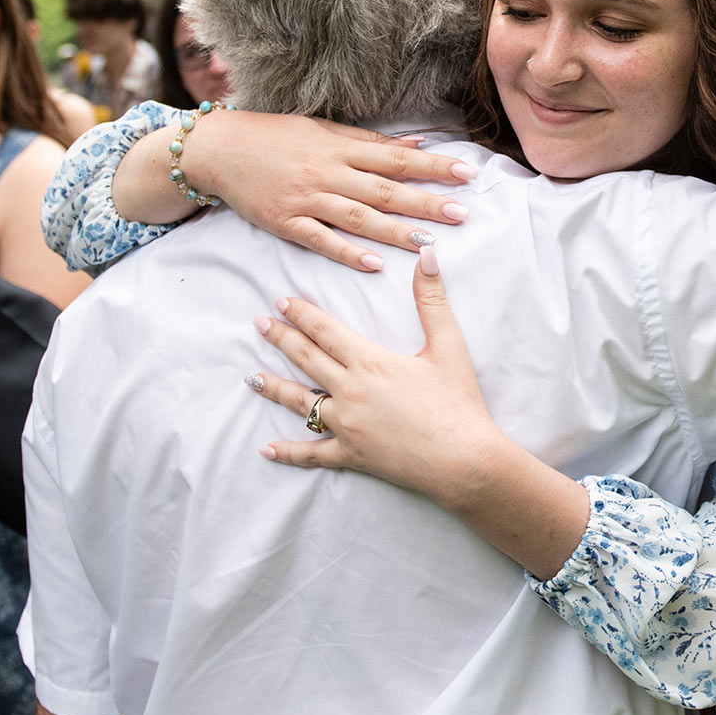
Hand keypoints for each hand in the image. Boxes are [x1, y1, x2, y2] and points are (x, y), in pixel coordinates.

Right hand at [183, 110, 477, 271]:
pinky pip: (320, 240)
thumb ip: (369, 141)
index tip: (468, 173)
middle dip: (425, 201)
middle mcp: (328, 172)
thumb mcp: (323, 128)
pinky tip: (373, 263)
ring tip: (428, 242)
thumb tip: (417, 143)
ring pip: (358, 217)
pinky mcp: (286, 222)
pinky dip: (346, 252)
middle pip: (385, 189)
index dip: (433, 166)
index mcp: (340, 147)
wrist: (219, 148)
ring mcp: (307, 199)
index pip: (396, 158)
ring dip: (394, 231)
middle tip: (462, 212)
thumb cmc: (274, 136)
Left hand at [247, 245, 513, 507]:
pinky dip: (288, 452)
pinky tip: (266, 449)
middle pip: (306, 359)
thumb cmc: (458, 402)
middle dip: (281, 339)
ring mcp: (346, 426)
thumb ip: (432, 299)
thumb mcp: (448, 346)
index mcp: (369, 362)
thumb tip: (426, 254)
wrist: (464, 460)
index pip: (325, 331)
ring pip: (300, 403)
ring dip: (274, 388)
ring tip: (252, 378)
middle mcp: (349, 392)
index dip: (302, 314)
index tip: (281, 301)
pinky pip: (312, 453)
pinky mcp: (351, 455)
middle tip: (259, 324)